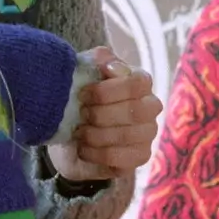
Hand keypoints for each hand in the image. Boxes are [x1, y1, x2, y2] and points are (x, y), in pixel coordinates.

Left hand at [74, 46, 161, 173]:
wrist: (68, 132)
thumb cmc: (81, 97)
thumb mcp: (84, 71)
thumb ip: (98, 59)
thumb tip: (110, 65)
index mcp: (140, 83)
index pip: (139, 83)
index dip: (108, 90)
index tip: (83, 93)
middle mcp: (150, 108)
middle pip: (136, 111)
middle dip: (101, 113)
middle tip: (81, 114)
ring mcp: (147, 135)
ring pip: (127, 135)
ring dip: (95, 134)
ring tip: (78, 132)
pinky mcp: (138, 158)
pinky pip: (121, 158)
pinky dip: (95, 153)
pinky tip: (82, 148)